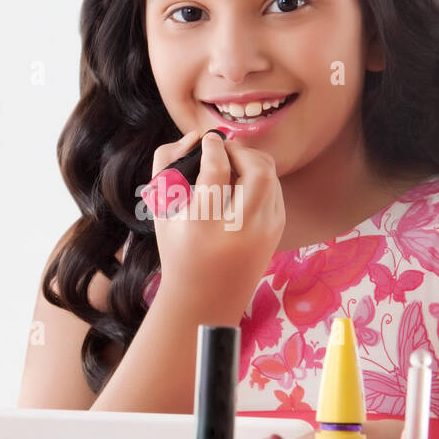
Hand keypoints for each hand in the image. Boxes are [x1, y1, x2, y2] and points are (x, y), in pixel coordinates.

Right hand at [147, 129, 284, 320]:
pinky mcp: (276, 233)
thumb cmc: (177, 250)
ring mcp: (263, 232)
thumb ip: (168, 165)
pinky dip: (261, 178)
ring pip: (271, 177)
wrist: (205, 300)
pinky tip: (244, 183)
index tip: (208, 139)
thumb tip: (198, 137)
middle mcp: (238, 229)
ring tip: (233, 162)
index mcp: (203, 224)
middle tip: (226, 148)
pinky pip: (276, 190)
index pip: (216, 170)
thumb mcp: (162, 211)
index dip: (213, 146)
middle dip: (241, 150)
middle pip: (257, 170)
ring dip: (252, 161)